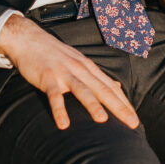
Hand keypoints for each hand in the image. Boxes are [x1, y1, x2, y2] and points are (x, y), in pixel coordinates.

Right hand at [0, 13, 139, 129]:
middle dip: (119, 107)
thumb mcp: (80, 62)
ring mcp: (64, 73)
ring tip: (102, 121)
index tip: (134, 120)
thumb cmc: (56, 54)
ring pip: (82, 90)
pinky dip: (59, 110)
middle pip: (103, 90)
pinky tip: (63, 124)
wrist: (30, 39)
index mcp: (89, 68)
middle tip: (132, 123)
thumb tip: (117, 87)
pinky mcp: (47, 77)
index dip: (124, 103)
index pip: (111, 87)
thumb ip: (98, 76)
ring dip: (92, 105)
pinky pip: (54, 95)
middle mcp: (80, 69)